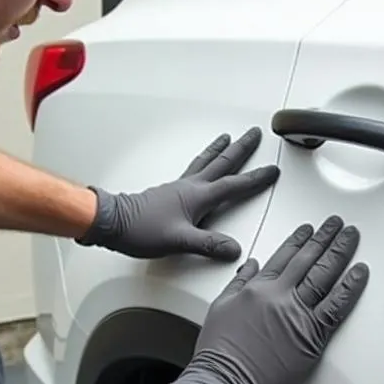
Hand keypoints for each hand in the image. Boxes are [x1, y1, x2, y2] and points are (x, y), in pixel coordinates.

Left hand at [77, 127, 278, 260]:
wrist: (111, 222)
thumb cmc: (141, 230)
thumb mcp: (180, 241)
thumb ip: (208, 245)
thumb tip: (233, 249)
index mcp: (197, 196)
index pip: (234, 185)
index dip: (255, 179)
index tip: (272, 171)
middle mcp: (190, 187)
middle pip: (222, 163)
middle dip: (241, 149)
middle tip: (254, 134)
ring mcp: (178, 187)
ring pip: (206, 162)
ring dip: (220, 150)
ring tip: (228, 138)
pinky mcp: (168, 191)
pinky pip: (192, 169)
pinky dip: (203, 161)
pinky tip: (201, 166)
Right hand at [162, 216, 368, 383]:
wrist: (226, 380)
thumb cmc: (220, 351)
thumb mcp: (220, 306)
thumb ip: (238, 282)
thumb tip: (250, 265)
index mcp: (258, 287)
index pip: (285, 256)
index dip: (300, 240)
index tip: (309, 230)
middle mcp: (280, 296)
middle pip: (309, 260)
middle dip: (325, 238)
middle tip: (337, 224)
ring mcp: (298, 314)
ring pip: (325, 276)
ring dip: (340, 252)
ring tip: (351, 236)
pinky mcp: (312, 336)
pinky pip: (336, 306)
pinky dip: (350, 287)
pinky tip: (360, 272)